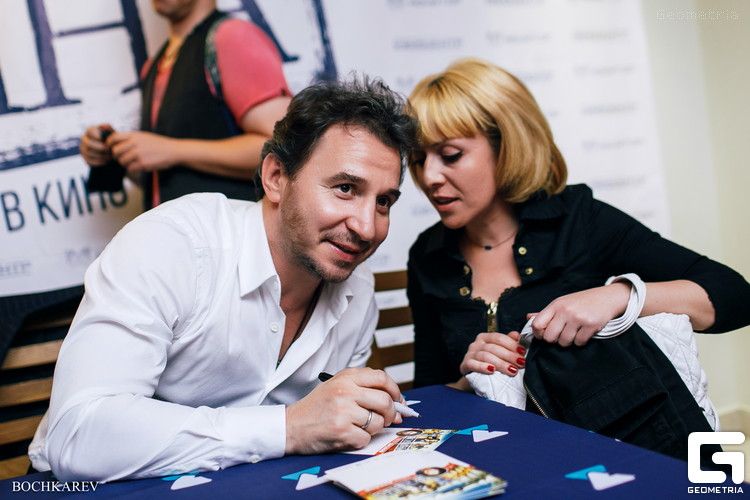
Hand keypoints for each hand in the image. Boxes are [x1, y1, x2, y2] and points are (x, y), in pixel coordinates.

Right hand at [79, 124, 112, 166]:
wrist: (111, 152)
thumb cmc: (112, 141)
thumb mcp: (112, 134)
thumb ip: (109, 129)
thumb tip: (106, 126)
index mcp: (90, 130)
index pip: (90, 131)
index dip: (98, 136)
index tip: (106, 141)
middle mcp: (84, 138)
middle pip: (88, 143)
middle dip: (100, 148)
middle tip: (110, 150)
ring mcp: (83, 148)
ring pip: (89, 152)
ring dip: (101, 155)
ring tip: (110, 156)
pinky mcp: (85, 158)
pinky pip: (90, 160)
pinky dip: (99, 161)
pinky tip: (106, 161)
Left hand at [107, 131, 177, 171]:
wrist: (173, 150)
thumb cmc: (159, 144)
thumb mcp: (144, 136)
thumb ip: (131, 138)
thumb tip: (117, 143)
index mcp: (134, 135)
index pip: (114, 137)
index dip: (109, 143)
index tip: (110, 147)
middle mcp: (135, 143)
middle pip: (115, 151)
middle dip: (116, 156)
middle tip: (121, 157)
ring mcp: (138, 153)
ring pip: (122, 161)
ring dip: (125, 163)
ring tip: (132, 162)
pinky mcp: (143, 163)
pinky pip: (130, 168)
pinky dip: (132, 169)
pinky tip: (138, 166)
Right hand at [284, 368, 403, 454]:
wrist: (291, 426)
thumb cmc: (316, 408)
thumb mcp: (336, 386)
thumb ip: (363, 388)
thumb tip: (397, 402)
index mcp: (346, 377)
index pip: (382, 378)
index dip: (395, 390)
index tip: (398, 400)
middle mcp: (345, 392)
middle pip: (385, 401)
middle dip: (392, 413)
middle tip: (389, 418)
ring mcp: (344, 411)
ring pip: (378, 422)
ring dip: (374, 428)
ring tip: (359, 426)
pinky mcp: (342, 431)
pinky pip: (366, 438)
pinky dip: (360, 440)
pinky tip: (348, 435)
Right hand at [459, 331, 524, 376]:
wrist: (475, 378)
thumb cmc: (489, 364)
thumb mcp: (499, 353)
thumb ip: (508, 343)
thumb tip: (517, 336)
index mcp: (485, 338)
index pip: (498, 337)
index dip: (511, 344)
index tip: (522, 352)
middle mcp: (476, 344)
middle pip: (493, 347)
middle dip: (509, 355)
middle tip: (520, 363)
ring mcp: (469, 354)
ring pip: (485, 356)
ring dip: (500, 363)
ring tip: (511, 370)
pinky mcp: (464, 365)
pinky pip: (473, 364)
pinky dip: (483, 367)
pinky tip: (492, 370)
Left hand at [529, 283, 630, 346]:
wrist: (607, 298)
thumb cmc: (581, 302)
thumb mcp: (562, 303)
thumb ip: (545, 313)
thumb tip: (528, 317)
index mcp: (555, 305)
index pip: (537, 324)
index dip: (538, 333)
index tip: (544, 334)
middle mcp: (565, 311)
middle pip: (549, 337)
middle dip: (554, 340)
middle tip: (560, 335)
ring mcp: (578, 318)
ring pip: (564, 341)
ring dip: (568, 341)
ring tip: (573, 332)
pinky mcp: (591, 325)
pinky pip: (579, 342)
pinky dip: (580, 341)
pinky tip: (583, 332)